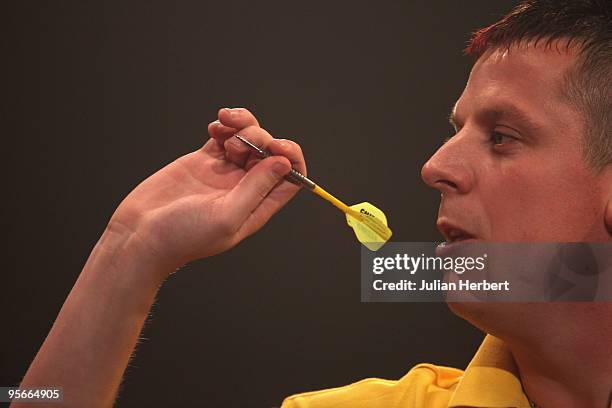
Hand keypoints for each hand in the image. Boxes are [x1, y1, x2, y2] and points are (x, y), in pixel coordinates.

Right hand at [108, 107, 305, 273]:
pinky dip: (224, 125)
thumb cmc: (182, 236)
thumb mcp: (226, 216)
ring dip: (243, 125)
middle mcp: (245, 188)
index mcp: (257, 206)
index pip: (291, 178)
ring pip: (248, 138)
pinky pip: (223, 136)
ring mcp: (224, 173)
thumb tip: (284, 163)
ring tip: (224, 123)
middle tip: (236, 144)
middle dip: (260, 137)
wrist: (140, 235)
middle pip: (270, 153)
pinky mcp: (203, 161)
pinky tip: (215, 126)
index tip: (275, 146)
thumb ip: (256, 189)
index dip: (290, 157)